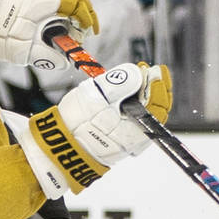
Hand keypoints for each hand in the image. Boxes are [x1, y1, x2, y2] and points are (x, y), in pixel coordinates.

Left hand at [0, 0, 97, 63]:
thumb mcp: (24, 50)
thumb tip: (64, 60)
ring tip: (64, 27)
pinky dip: (52, 3)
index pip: (79, 4)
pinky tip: (47, 17)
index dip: (88, 19)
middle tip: (80, 31)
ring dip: (67, 8)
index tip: (89, 32)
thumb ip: (46, 55)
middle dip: (80, 14)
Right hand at [17, 62, 172, 196]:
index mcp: (137, 129)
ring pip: (144, 116)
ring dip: (143, 95)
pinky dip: (134, 106)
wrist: (59, 150)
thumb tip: (138, 74)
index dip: (159, 84)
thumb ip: (120, 82)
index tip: (155, 69)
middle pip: (155, 110)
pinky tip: (127, 94)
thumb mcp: (98, 96)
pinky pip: (133, 122)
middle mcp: (136, 139)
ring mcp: (127, 142)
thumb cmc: (76, 125)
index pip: (158, 104)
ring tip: (136, 77)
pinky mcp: (117, 142)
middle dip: (154, 88)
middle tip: (147, 70)